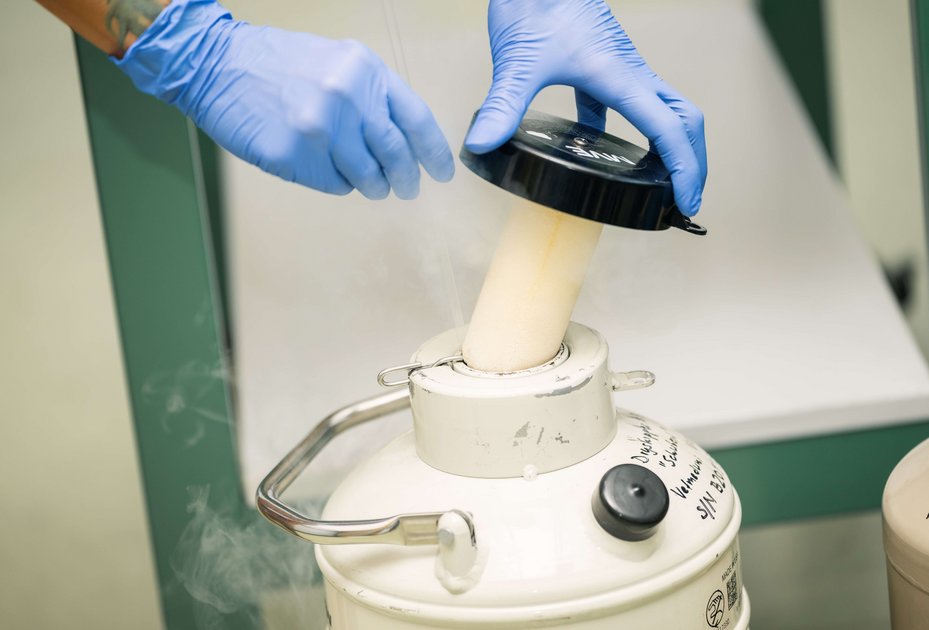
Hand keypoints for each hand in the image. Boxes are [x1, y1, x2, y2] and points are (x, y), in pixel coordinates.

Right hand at [114, 0, 453, 199]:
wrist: (216, 64)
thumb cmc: (279, 64)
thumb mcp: (337, 62)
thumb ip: (372, 96)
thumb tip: (404, 142)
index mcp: (365, 71)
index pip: (416, 119)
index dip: (434, 153)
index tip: (441, 174)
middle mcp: (347, 98)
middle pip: (396, 155)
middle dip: (406, 179)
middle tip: (407, 189)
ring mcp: (320, 130)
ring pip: (367, 177)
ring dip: (373, 186)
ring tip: (369, 183)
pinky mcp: (294, 156)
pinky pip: (334, 185)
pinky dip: (338, 183)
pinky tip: (324, 167)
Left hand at [465, 0, 705, 215]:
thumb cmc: (534, 2)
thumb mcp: (518, 60)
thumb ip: (503, 105)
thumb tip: (483, 144)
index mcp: (620, 76)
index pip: (669, 130)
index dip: (685, 170)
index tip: (687, 203)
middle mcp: (630, 73)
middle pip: (684, 120)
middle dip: (693, 161)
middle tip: (686, 201)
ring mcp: (619, 69)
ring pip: (662, 111)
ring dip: (668, 147)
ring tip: (659, 185)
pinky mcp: (601, 66)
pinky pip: (623, 105)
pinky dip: (623, 132)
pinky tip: (597, 153)